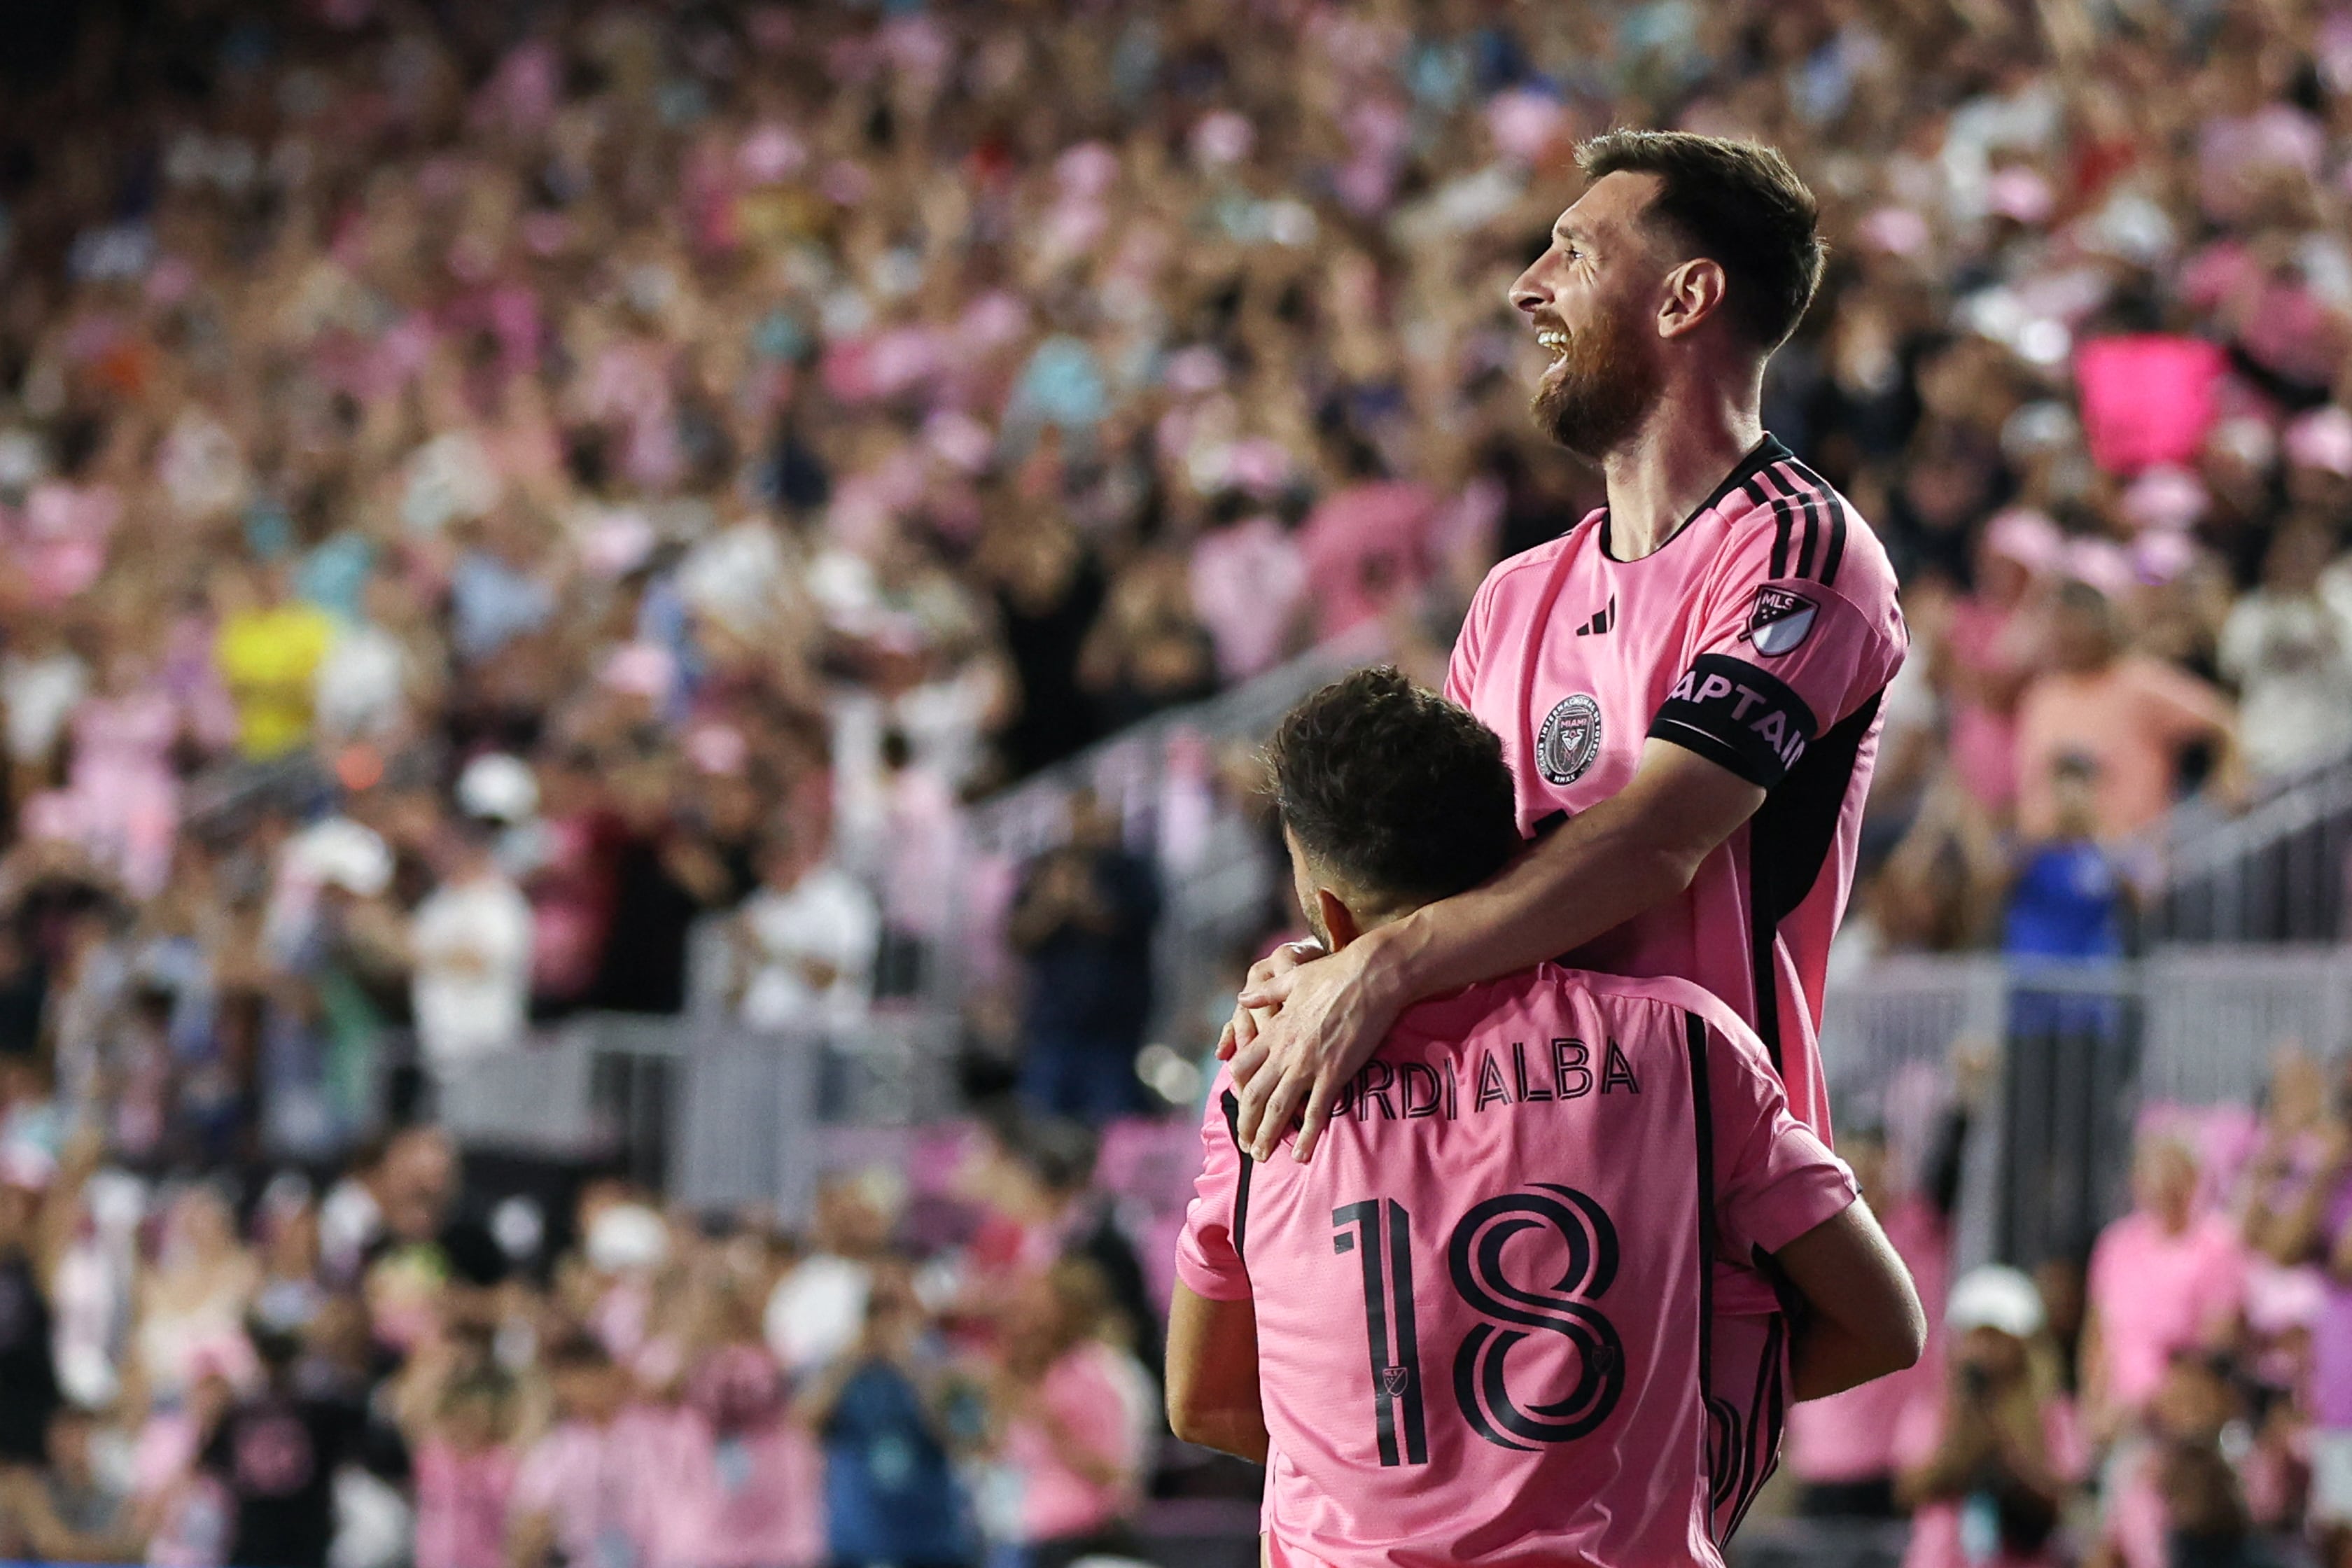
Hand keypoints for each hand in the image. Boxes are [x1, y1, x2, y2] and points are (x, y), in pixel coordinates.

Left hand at [1231, 934, 1404, 1162]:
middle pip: (1255, 1095)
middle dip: (1247, 1123)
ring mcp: (1308, 1065)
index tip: (1239, 1101)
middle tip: (1245, 1144)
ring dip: (1267, 1135)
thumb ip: (1264, 992)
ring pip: (1278, 1108)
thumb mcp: (1291, 978)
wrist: (1370, 977)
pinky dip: (1307, 1135)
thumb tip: (1242, 997)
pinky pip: (1316, 1111)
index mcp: (1274, 1030)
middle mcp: (1285, 1051)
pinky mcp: (1334, 1073)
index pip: (1242, 1066)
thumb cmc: (1333, 973)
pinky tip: (1301, 1155)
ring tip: (1262, 1155)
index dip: (1237, 1087)